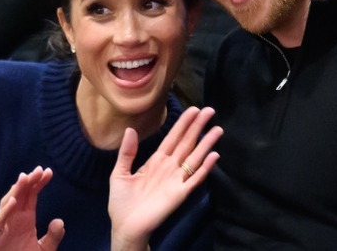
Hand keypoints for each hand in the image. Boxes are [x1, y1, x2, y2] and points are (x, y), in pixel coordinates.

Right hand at [0, 166, 64, 250]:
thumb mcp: (45, 249)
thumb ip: (53, 236)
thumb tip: (59, 221)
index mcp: (25, 218)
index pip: (31, 195)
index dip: (38, 182)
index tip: (48, 171)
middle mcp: (14, 218)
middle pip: (20, 194)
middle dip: (28, 181)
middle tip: (39, 169)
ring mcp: (4, 226)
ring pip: (8, 203)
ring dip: (16, 190)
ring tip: (25, 178)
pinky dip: (5, 211)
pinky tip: (14, 201)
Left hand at [109, 107, 222, 250]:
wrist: (125, 227)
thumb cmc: (121, 202)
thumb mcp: (119, 173)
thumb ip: (127, 152)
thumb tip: (130, 129)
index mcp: (156, 160)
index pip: (173, 137)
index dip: (183, 124)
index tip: (193, 109)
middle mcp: (169, 167)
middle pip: (187, 143)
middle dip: (198, 127)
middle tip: (210, 110)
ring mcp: (176, 180)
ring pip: (194, 157)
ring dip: (206, 143)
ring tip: (217, 129)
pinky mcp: (180, 194)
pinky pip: (195, 179)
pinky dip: (205, 168)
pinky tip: (214, 156)